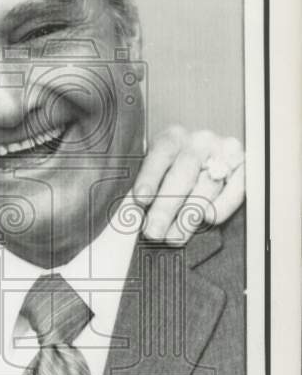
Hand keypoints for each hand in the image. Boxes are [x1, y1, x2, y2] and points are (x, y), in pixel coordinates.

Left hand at [133, 126, 244, 243]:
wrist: (209, 160)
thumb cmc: (176, 169)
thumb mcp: (157, 171)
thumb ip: (147, 189)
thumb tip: (132, 215)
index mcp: (173, 137)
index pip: (160, 155)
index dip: (150, 178)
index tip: (140, 200)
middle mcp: (199, 141)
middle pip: (183, 173)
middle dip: (166, 206)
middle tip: (154, 231)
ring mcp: (223, 152)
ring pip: (207, 185)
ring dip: (189, 215)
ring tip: (174, 236)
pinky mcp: (242, 167)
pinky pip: (236, 188)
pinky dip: (223, 206)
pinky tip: (208, 219)